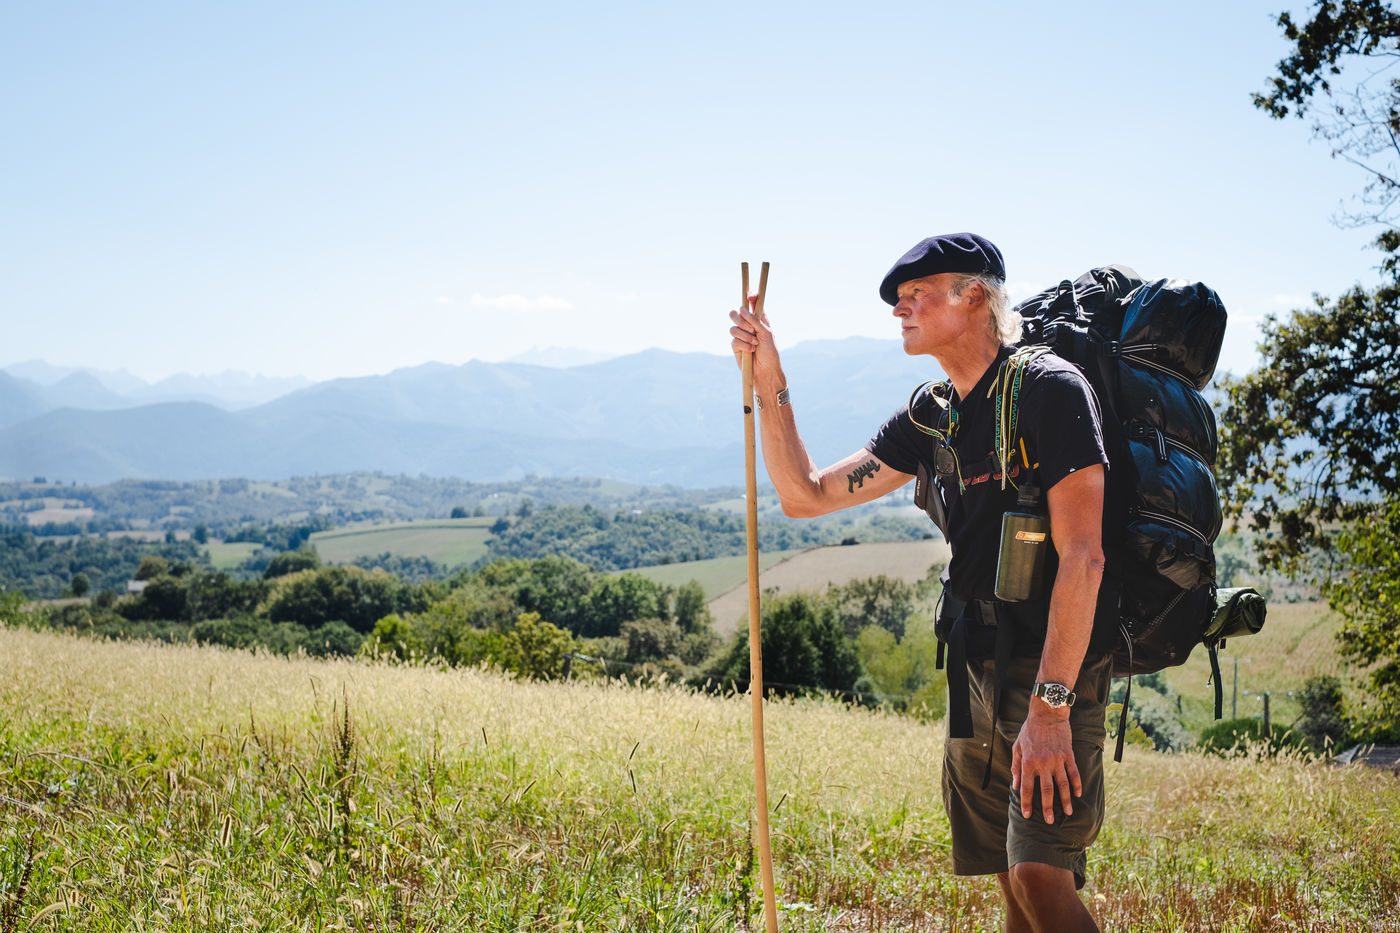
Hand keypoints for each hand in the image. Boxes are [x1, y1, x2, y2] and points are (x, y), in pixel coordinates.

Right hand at [728, 298, 781, 385]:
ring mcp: (741, 335)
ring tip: (755, 343)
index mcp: (758, 320)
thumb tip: (742, 308)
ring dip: (745, 336)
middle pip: (736, 313)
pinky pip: (734, 340)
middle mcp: (748, 326)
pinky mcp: (735, 346)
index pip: (752, 304)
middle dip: (742, 320)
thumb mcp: (766, 333)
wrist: (765, 370)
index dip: (750, 298)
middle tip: (751, 328)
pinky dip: (744, 345)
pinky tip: (751, 350)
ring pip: (733, 328)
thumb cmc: (770, 351)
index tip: (750, 296)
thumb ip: (755, 320)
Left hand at [1010, 706, 1080, 823]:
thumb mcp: (1017, 746)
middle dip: (1047, 807)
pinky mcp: (1068, 755)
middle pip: (1046, 790)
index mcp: (1028, 762)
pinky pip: (1073, 773)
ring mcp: (1057, 759)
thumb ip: (1015, 766)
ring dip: (1065, 800)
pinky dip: (1077, 784)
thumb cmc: (1029, 730)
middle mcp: (1043, 763)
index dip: (1027, 803)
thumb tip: (1015, 785)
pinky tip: (1078, 794)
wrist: (1047, 713)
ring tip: (1068, 813)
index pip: (1027, 787)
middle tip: (1050, 821)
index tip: (1028, 815)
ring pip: (1062, 785)